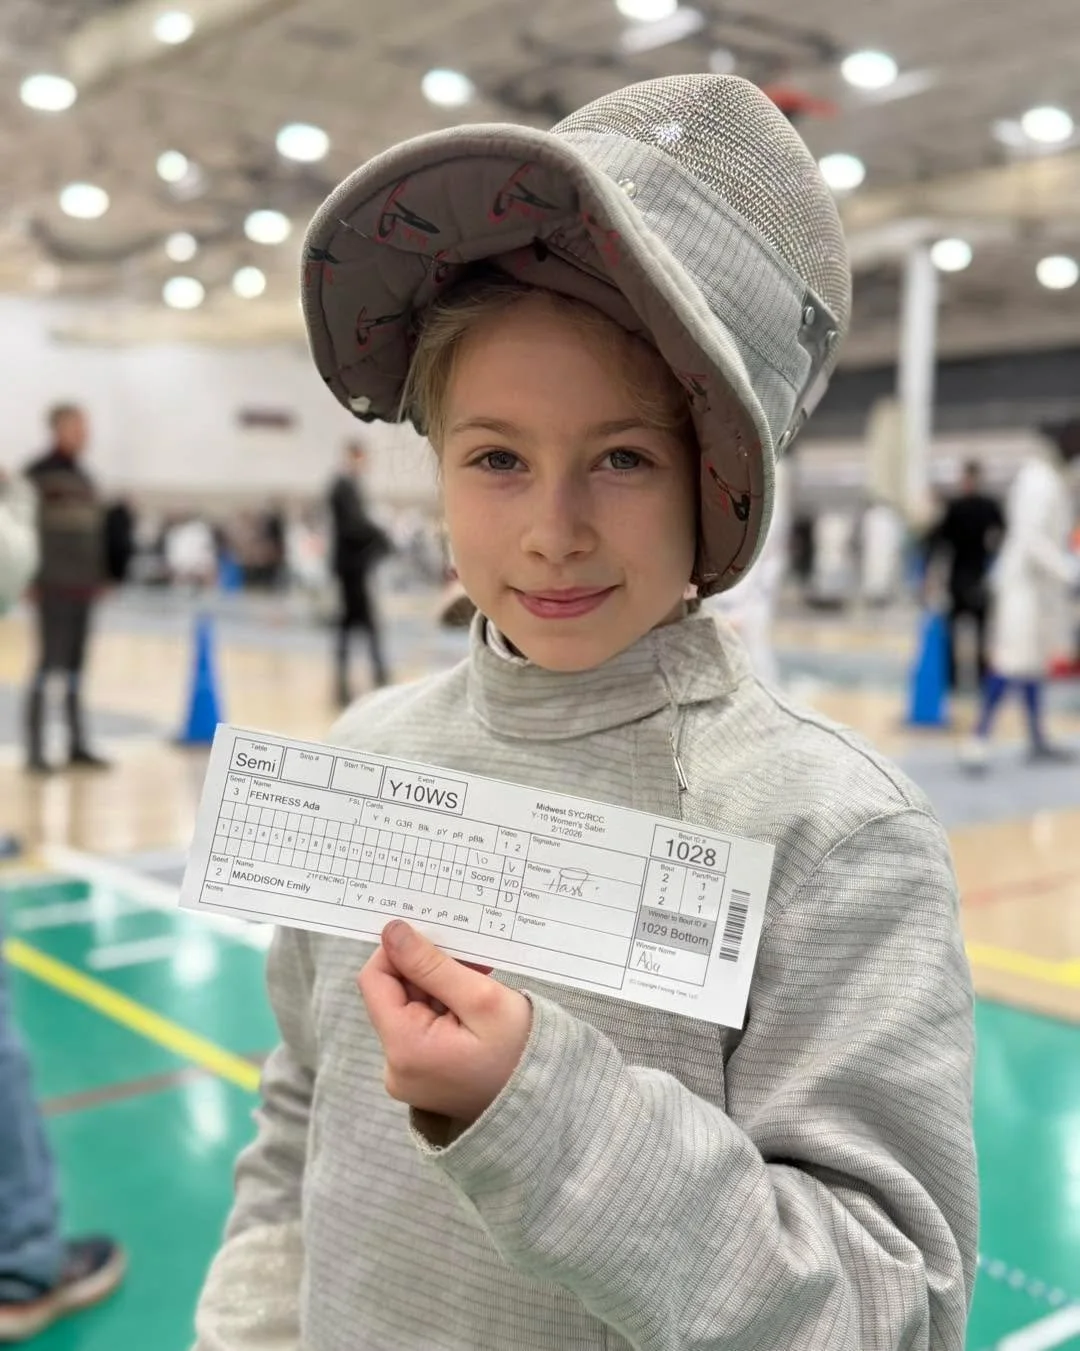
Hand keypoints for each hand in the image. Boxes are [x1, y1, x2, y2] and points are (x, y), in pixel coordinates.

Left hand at [358, 920, 531, 1125]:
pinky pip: (420, 1028)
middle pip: (393, 994)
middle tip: (474, 965)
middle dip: (429, 971)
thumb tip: (391, 931)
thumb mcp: (480, 998)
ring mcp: (407, 1075)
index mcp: (404, 1047)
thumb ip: (431, 964)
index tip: (437, 941)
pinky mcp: (421, 1077)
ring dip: (440, 989)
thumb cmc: (520, 1052)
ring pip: (409, 1009)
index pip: (374, 979)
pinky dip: (444, 1010)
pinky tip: (474, 1009)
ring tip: (480, 986)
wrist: (544, 1102)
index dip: (399, 952)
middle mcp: (395, 1067)